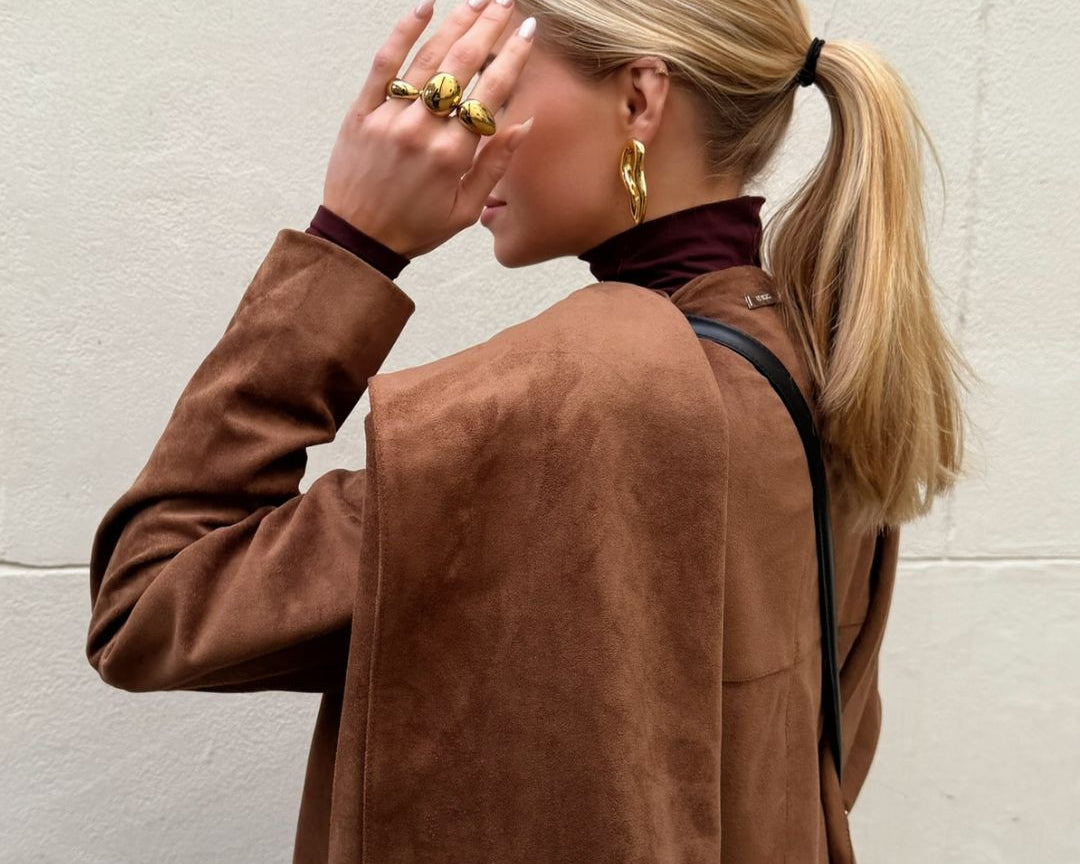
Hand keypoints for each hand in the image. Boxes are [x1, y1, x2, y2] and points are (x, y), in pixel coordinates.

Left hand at [320, 0, 535, 259]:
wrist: (358, 240)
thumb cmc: (415, 228)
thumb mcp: (465, 210)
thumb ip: (494, 165)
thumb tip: (523, 124)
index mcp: (453, 156)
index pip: (491, 93)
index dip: (512, 57)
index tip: (527, 31)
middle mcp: (423, 130)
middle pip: (462, 64)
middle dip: (488, 27)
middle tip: (505, 2)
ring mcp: (390, 117)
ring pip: (428, 58)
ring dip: (456, 23)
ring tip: (478, 0)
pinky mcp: (362, 112)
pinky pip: (384, 64)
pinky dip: (403, 32)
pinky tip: (424, 7)